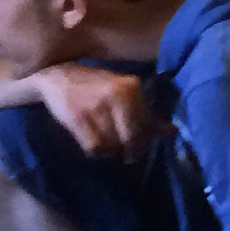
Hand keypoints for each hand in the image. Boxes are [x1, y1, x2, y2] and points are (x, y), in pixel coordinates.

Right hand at [33, 65, 153, 157]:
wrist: (58, 75)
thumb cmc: (96, 87)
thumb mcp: (124, 94)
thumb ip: (147, 113)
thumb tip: (172, 131)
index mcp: (132, 88)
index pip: (145, 126)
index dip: (144, 142)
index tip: (139, 148)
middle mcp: (116, 96)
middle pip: (131, 137)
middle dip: (131, 150)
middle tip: (127, 155)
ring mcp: (95, 107)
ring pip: (112, 144)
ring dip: (112, 151)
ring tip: (110, 148)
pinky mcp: (77, 118)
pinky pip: (93, 146)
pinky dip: (96, 151)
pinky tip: (95, 147)